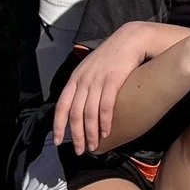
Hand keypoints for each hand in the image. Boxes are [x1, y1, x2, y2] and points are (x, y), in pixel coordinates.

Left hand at [54, 20, 160, 157]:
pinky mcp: (113, 80)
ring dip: (90, 132)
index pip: (62, 105)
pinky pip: (105, 106)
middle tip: (80, 150)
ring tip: (94, 145)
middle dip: (76, 135)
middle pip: (75, 114)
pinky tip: (106, 131)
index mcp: (75, 78)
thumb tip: (77, 108)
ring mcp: (97, 80)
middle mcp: (83, 80)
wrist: (130, 40)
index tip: (59, 141)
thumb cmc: (111, 57)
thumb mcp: (90, 68)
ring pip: (89, 113)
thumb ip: (82, 85)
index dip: (58, 125)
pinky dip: (104, 121)